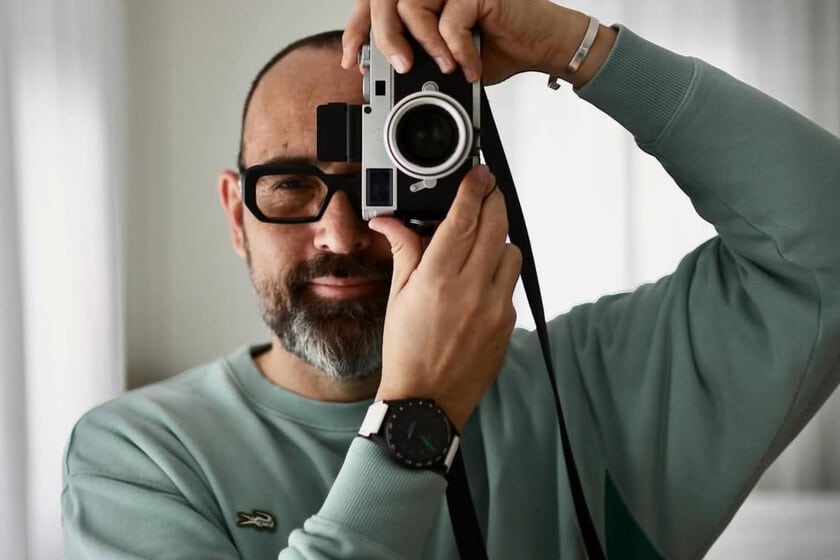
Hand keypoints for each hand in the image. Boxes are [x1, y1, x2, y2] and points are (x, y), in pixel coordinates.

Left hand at [342, 0, 614, 86]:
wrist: (541, 46)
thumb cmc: (497, 49)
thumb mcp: (444, 61)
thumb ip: (415, 58)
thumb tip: (379, 72)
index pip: (374, 6)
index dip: (356, 31)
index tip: (351, 61)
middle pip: (384, 0)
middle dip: (384, 39)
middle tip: (401, 67)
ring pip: (410, 5)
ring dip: (423, 45)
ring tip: (443, 68)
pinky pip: (449, 21)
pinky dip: (456, 51)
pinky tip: (469, 66)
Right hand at [369, 165, 520, 429]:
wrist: (427, 401)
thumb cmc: (406, 352)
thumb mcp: (397, 297)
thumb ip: (403, 252)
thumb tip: (390, 221)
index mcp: (437, 279)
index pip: (463, 219)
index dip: (474, 189)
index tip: (479, 174)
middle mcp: (471, 289)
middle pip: (495, 226)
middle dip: (494, 201)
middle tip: (487, 192)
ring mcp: (495, 306)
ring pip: (511, 251)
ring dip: (499, 238)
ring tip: (482, 241)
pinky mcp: (508, 322)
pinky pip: (511, 282)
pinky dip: (500, 271)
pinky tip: (482, 278)